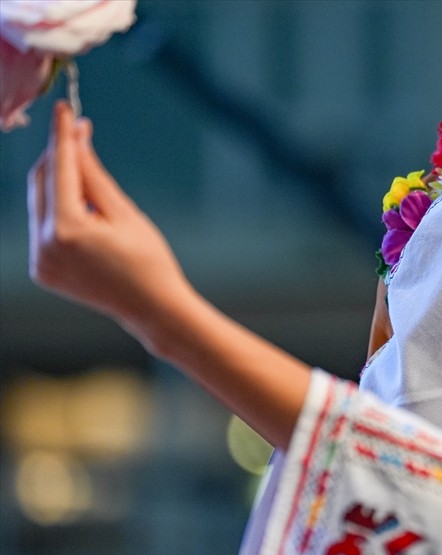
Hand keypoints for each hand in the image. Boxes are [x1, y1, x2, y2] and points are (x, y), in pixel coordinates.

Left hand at [27, 101, 197, 351]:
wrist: (152, 308)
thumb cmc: (149, 261)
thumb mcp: (125, 211)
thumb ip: (93, 173)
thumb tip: (76, 137)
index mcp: (67, 230)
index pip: (60, 168)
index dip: (62, 135)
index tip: (64, 109)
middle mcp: (44, 244)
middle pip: (41, 182)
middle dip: (59, 157)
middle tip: (80, 135)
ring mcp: (39, 259)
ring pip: (39, 203)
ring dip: (59, 184)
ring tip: (93, 186)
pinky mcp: (40, 269)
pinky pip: (42, 226)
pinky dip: (58, 211)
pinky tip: (86, 215)